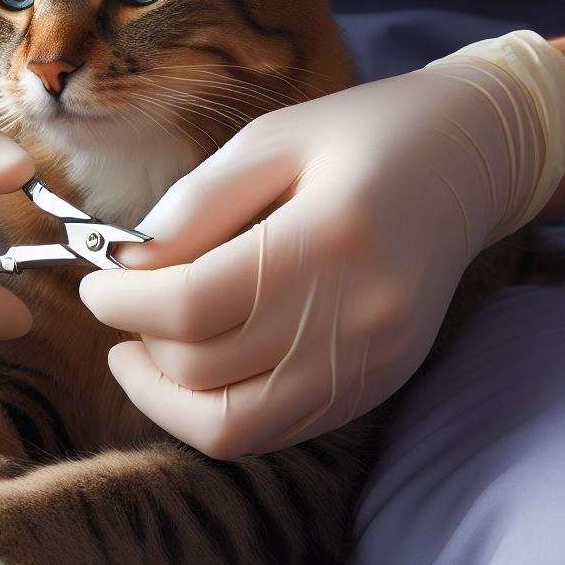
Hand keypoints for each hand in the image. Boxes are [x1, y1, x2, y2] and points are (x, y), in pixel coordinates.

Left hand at [81, 34, 564, 457]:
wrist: (469, 160)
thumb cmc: (363, 134)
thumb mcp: (271, 142)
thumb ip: (193, 208)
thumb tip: (127, 267)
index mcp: (326, 240)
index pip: (188, 306)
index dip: (120, 301)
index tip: (95, 283)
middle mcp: (354, 320)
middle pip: (202, 370)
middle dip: (137, 341)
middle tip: (120, 306)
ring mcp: (368, 365)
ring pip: (233, 429)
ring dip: (166, 399)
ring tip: (142, 350)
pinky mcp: (374, 387)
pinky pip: (273, 430)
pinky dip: (217, 410)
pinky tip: (198, 367)